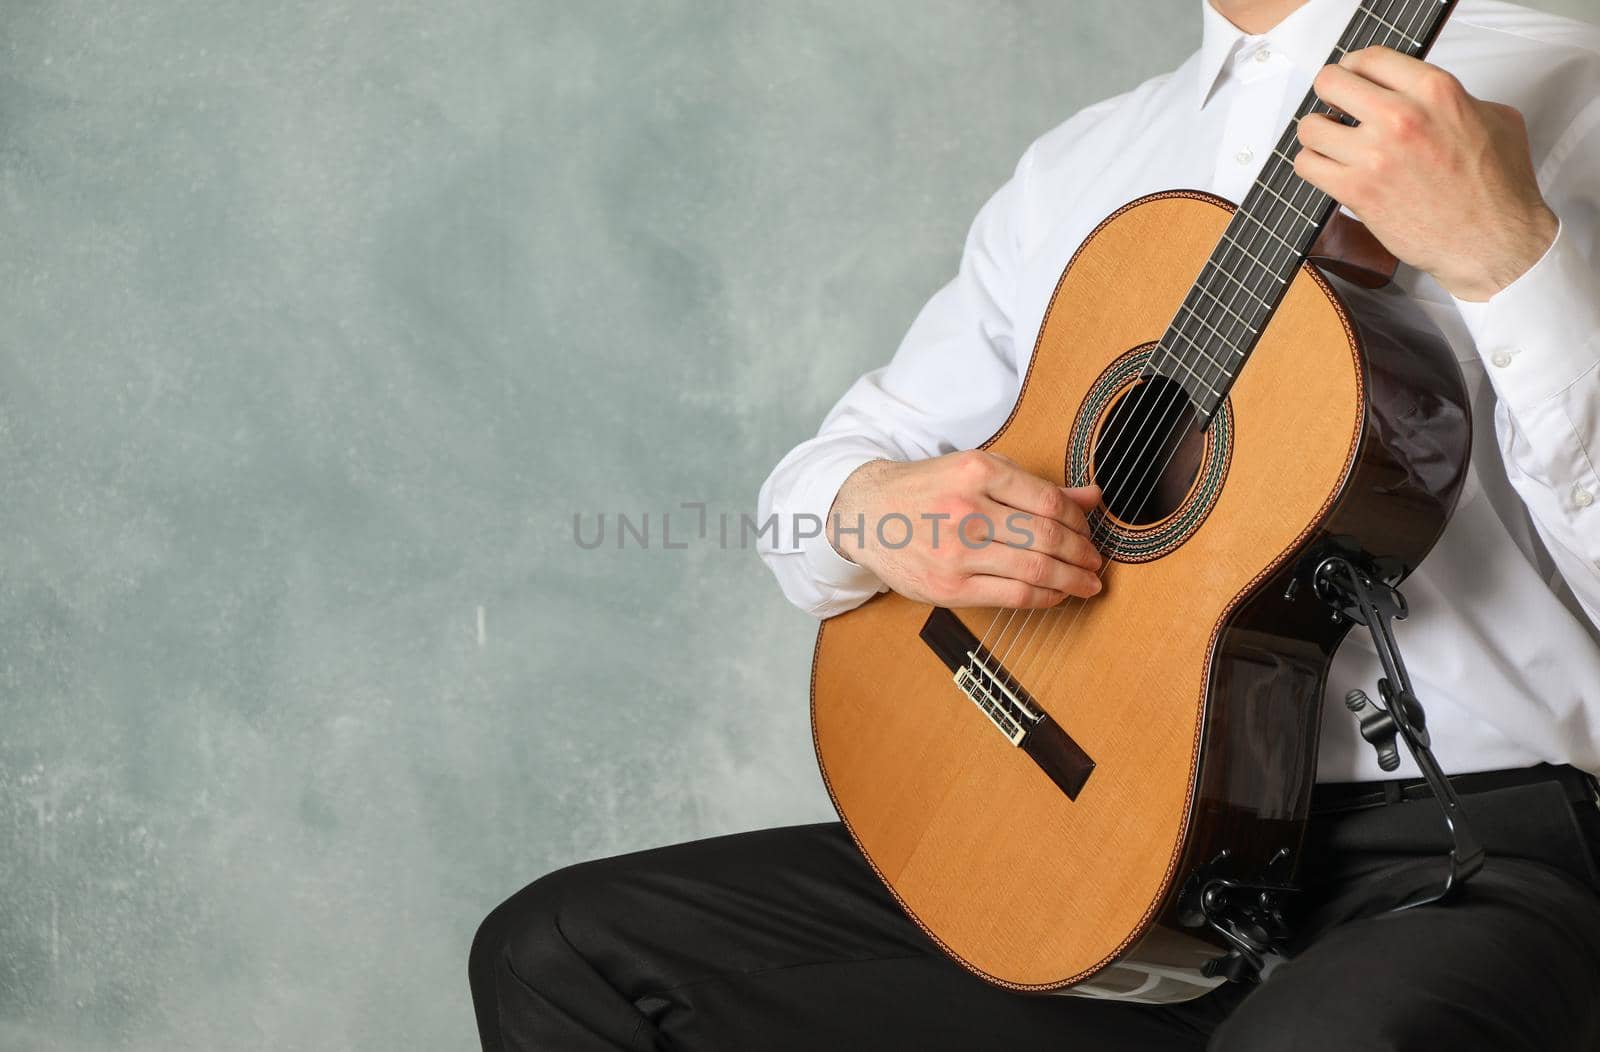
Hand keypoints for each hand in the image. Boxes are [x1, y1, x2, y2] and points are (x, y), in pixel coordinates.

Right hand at [827, 451, 1103, 608]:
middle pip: (1046, 536)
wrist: (866, 514)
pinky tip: (1054, 594)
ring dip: (1071, 579)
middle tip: (1094, 561)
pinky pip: (1012, 596)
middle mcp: (966, 509)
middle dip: (1081, 553)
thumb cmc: (926, 490)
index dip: (1079, 521)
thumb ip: (1033, 485)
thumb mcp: (976, 471)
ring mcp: (956, 551)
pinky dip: (1044, 597)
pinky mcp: (948, 586)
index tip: (1087, 531)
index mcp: (976, 471)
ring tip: (1086, 582)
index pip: (1048, 501)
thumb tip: (1092, 497)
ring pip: (1034, 570)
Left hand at [1295, 47, 1557, 301]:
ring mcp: (1375, 154)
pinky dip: (1312, 165)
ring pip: (1310, 127)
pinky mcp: (1357, 190)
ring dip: (1318, 134)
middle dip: (1330, 95)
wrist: (1493, 240)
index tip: (1354, 79)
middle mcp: (1401, 117)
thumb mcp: (1495, 118)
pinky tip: (1330, 169)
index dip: (1355, 68)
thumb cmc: (1498, 186)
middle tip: (1338, 109)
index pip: (1371, 58)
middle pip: (1331, 83)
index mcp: (1436, 91)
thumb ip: (1452, 98)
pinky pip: (1306, 165)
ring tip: (1333, 144)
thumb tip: (1421, 95)